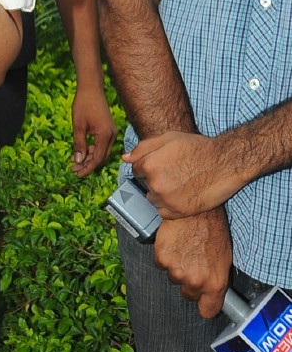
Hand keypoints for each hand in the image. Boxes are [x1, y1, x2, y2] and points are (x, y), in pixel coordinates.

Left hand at [71, 80, 116, 176]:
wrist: (91, 88)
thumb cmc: (83, 104)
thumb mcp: (78, 126)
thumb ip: (79, 144)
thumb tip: (78, 161)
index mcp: (105, 136)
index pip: (97, 159)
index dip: (87, 168)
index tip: (77, 173)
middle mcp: (111, 136)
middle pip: (101, 157)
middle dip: (88, 165)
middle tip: (74, 169)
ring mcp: (111, 132)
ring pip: (101, 152)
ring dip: (89, 157)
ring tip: (74, 161)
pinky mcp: (108, 130)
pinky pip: (101, 145)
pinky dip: (92, 149)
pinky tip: (81, 151)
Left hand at [126, 131, 241, 216]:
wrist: (225, 162)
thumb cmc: (197, 147)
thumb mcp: (168, 138)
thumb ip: (143, 148)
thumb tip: (125, 159)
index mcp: (149, 164)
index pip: (137, 170)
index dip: (149, 167)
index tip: (163, 165)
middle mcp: (155, 183)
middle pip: (145, 186)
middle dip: (155, 180)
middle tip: (175, 174)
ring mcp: (167, 200)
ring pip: (153, 200)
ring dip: (162, 195)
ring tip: (180, 184)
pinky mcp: (179, 212)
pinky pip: (164, 213)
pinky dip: (171, 207)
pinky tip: (183, 195)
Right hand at [152, 208, 232, 317]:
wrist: (195, 211)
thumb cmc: (212, 230)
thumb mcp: (225, 258)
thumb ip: (217, 279)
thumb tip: (213, 291)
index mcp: (215, 283)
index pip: (208, 311)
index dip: (206, 306)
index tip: (204, 302)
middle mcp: (196, 281)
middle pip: (188, 295)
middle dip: (190, 284)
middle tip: (194, 265)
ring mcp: (177, 272)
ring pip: (174, 279)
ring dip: (177, 268)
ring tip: (185, 250)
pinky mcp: (162, 259)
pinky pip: (162, 265)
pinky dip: (165, 257)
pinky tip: (174, 245)